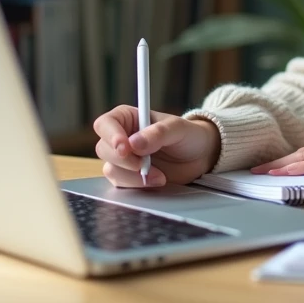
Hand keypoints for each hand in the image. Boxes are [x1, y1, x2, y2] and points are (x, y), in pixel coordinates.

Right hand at [92, 105, 220, 188]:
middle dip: (124, 160)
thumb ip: (158, 133)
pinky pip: (120, 184)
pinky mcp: (129, 177)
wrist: (200, 157)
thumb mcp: (178, 129)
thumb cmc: (188, 135)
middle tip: (144, 165)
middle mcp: (122, 137)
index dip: (111, 136)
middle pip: (103, 149)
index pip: (105, 124)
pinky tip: (157, 180)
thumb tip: (134, 143)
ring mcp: (124, 159)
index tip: (125, 148)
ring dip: (133, 176)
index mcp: (128, 118)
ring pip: (110, 169)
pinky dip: (137, 185)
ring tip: (158, 175)